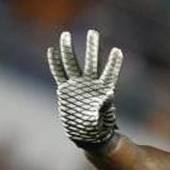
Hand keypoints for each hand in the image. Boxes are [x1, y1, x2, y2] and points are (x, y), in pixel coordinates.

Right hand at [47, 29, 123, 149]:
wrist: (87, 136)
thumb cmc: (99, 129)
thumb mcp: (103, 120)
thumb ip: (105, 107)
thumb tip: (108, 95)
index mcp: (102, 91)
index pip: (109, 73)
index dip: (113, 63)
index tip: (117, 51)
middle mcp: (90, 85)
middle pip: (91, 63)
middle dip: (91, 48)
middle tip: (93, 32)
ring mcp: (77, 86)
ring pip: (72, 64)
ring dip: (68, 49)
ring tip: (65, 34)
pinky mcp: (66, 90)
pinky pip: (59, 74)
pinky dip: (55, 63)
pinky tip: (52, 51)